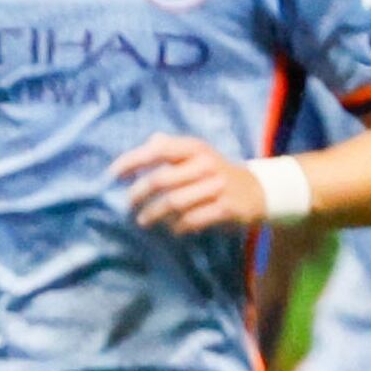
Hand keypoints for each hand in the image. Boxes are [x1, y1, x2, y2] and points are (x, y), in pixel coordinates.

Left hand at [114, 134, 268, 234]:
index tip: (113, 174)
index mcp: (195, 147)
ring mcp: (217, 186)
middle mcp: (206, 163)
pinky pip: (191, 220)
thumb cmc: (215, 173)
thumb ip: (171, 147)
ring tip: (143, 221)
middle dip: (138, 194)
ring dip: (153, 214)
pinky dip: (177, 227)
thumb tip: (149, 141)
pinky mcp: (225, 208)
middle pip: (161, 179)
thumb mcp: (196, 154)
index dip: (132, 160)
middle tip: (128, 205)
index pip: (158, 150)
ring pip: (173, 203)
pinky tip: (172, 229)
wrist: (257, 192)